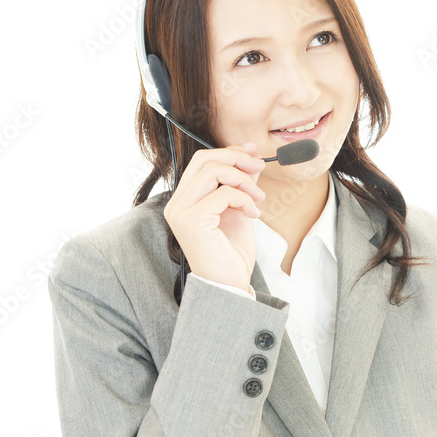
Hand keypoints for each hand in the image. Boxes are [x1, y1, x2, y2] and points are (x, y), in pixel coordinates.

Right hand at [162, 142, 266, 290]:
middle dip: (236, 158)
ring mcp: (182, 213)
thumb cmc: (231, 252)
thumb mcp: (239, 210)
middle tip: (260, 168)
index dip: (229, 152)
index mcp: (184, 200)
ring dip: (243, 179)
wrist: (229, 285)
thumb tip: (251, 157)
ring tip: (258, 199)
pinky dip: (244, 199)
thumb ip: (240, 184)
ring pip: (213, 171)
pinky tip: (254, 214)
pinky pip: (223, 193)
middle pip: (204, 160)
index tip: (253, 152)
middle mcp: (177, 204)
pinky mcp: (193, 221)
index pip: (201, 162)